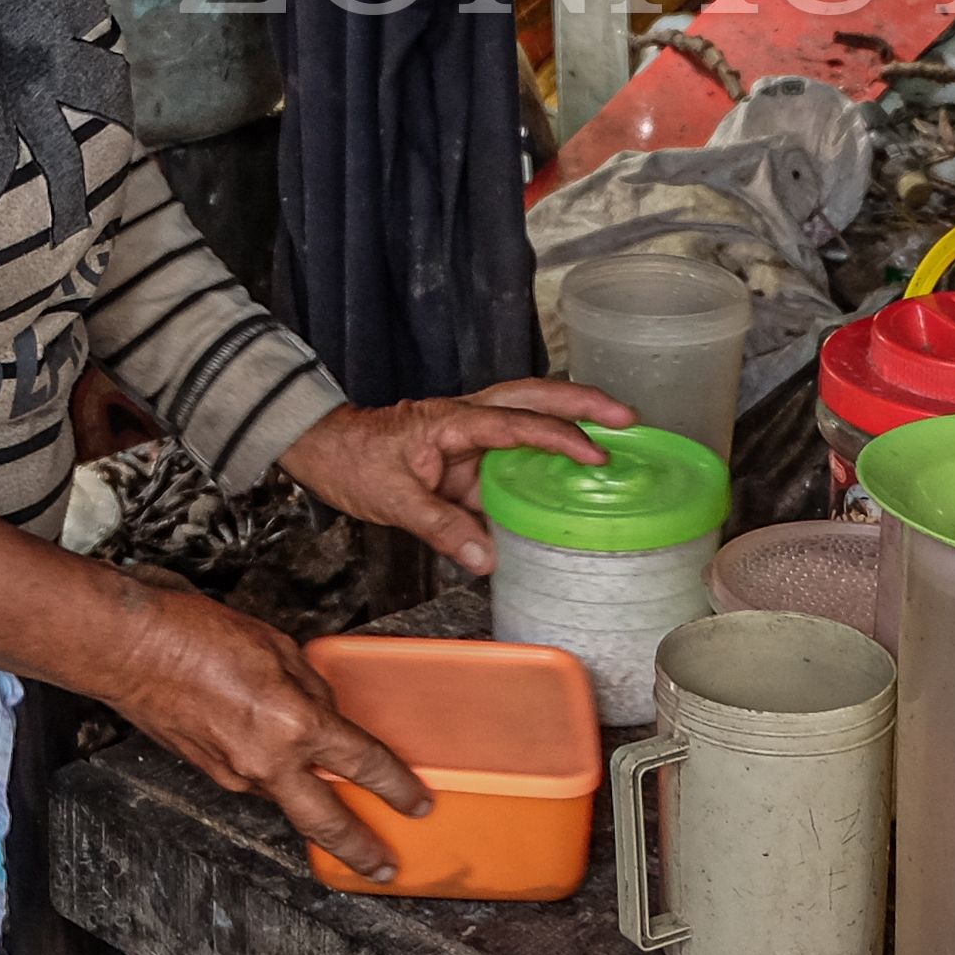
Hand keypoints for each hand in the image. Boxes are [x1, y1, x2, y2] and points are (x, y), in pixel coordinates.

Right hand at [99, 575, 435, 881]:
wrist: (126, 649)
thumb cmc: (194, 634)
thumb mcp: (276, 646)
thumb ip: (311, 687)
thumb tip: (326, 713)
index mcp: (293, 723)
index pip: (362, 764)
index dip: (397, 786)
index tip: (416, 803)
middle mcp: (267, 760)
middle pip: (326, 821)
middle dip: (360, 849)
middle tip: (383, 868)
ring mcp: (234, 774)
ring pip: (286, 798)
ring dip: (310, 802)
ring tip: (331, 801)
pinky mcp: (209, 773)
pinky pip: (254, 781)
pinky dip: (272, 776)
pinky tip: (272, 756)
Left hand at [274, 377, 633, 577]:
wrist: (325, 448)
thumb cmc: (353, 461)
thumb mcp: (392, 499)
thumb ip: (439, 526)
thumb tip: (487, 557)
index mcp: (451, 421)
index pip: (514, 423)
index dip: (557, 438)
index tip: (594, 456)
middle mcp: (466, 418)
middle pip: (534, 397)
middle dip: (584, 404)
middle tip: (629, 417)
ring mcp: (469, 433)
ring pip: (529, 415)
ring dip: (572, 420)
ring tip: (619, 435)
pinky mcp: (468, 452)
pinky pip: (515, 450)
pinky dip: (546, 455)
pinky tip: (572, 476)